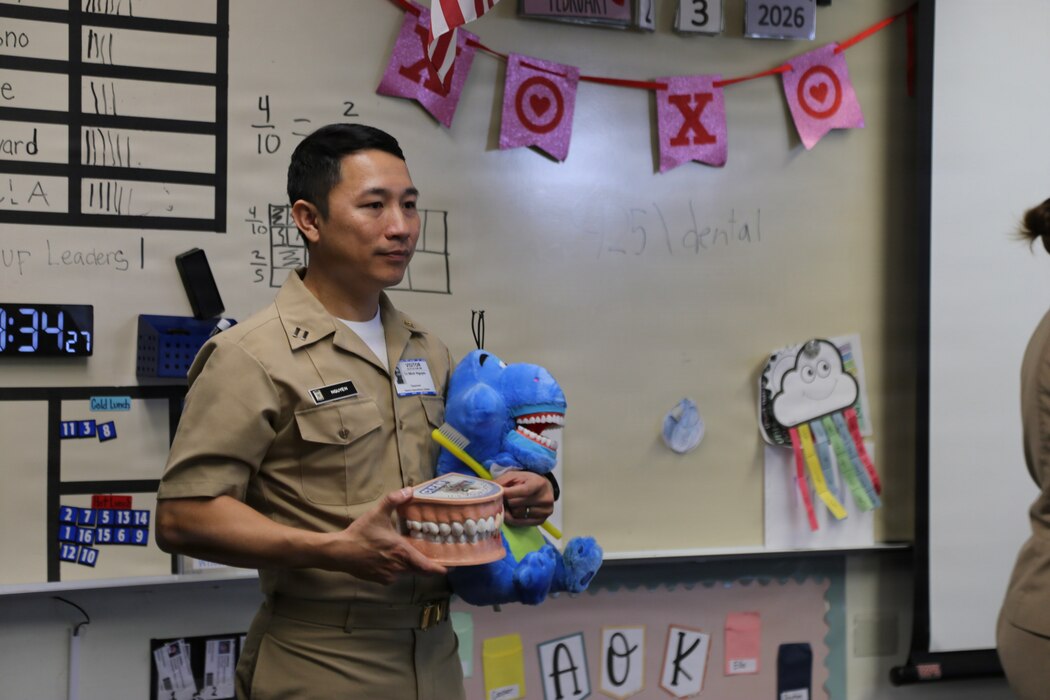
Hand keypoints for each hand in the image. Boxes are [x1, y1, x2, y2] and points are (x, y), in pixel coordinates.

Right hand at [323, 488, 446, 584]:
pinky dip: (398, 568)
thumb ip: (394, 500)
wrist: (340, 553)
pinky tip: (392, 558)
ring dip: (411, 565)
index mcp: (402, 552)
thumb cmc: (360, 534)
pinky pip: (396, 575)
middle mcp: (399, 567)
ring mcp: (389, 576)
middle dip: (428, 564)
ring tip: (413, 553)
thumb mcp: (377, 513)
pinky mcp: (381, 580)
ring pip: (407, 572)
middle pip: (420, 570)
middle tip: (434, 555)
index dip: (440, 569)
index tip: (450, 567)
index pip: (427, 567)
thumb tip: (410, 490)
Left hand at [497, 470, 553, 526]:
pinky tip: (514, 512)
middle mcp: (545, 498)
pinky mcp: (542, 521)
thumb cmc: (525, 481)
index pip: (522, 491)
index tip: (498, 493)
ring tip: (512, 504)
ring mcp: (545, 511)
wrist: (543, 488)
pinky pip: (521, 523)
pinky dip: (514, 518)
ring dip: (511, 510)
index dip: (507, 493)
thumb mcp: (514, 476)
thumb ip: (501, 482)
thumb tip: (487, 492)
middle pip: (516, 504)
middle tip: (505, 498)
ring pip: (517, 514)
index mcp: (539, 484)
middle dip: (507, 501)